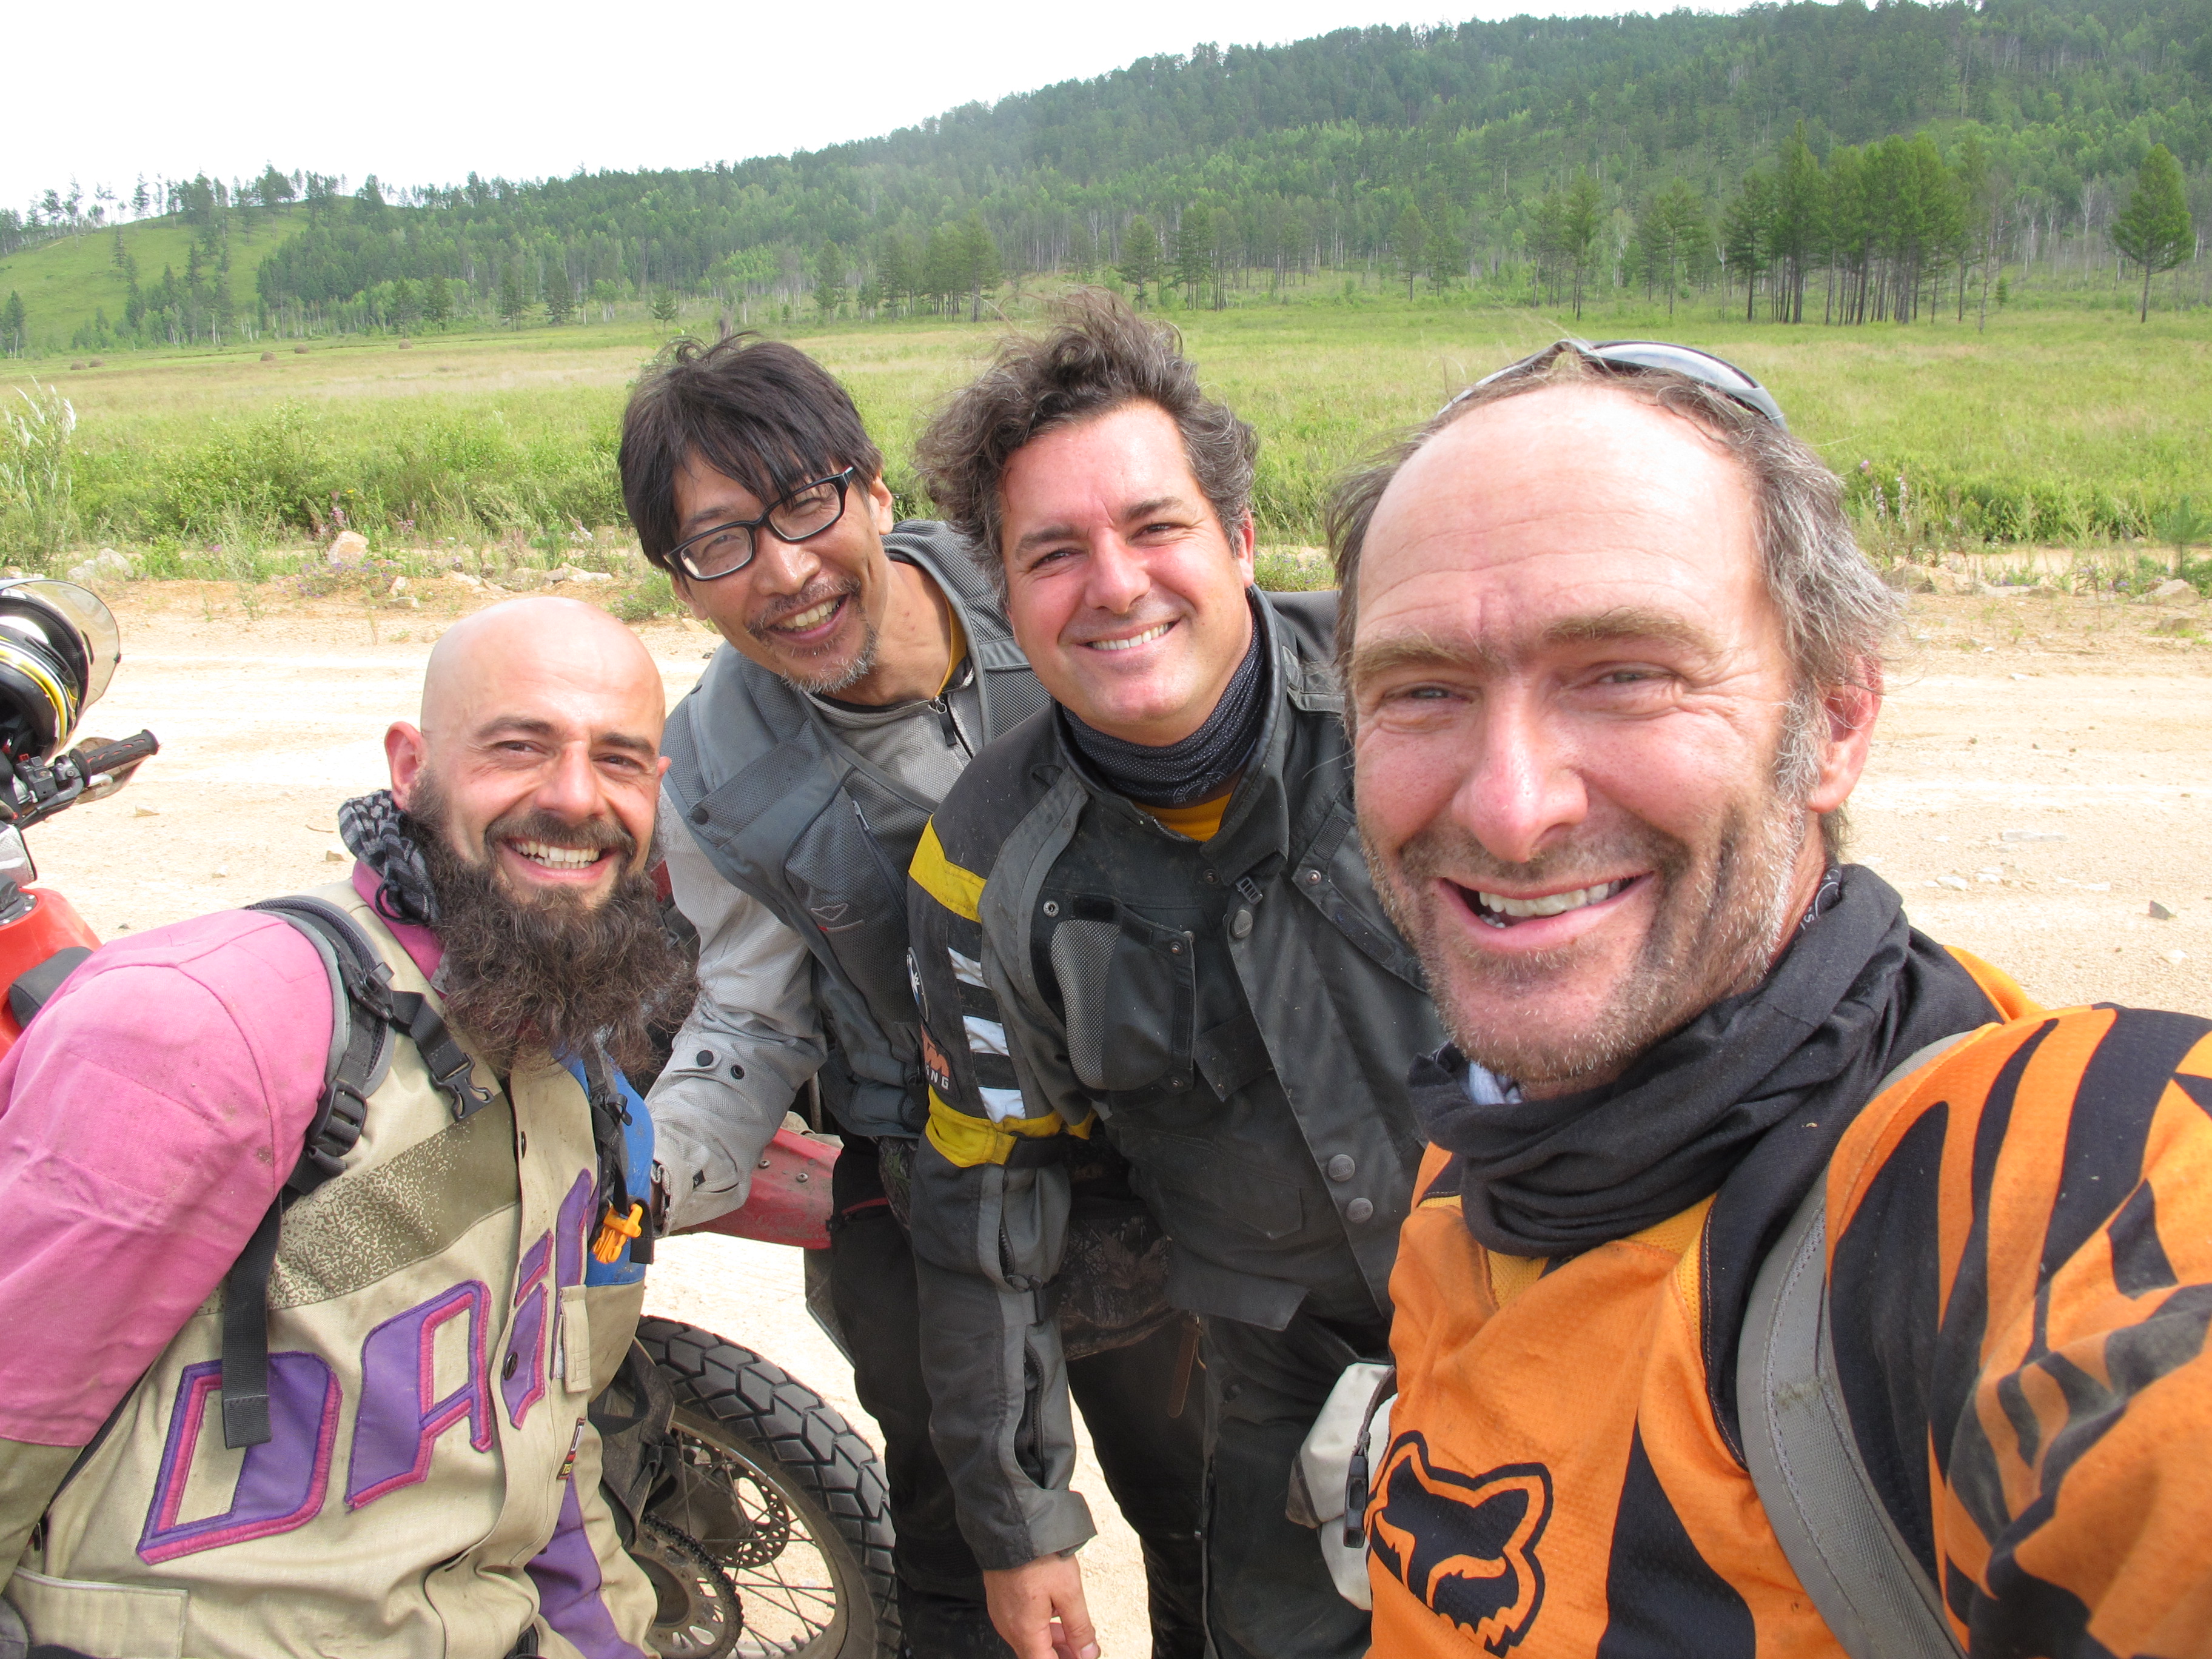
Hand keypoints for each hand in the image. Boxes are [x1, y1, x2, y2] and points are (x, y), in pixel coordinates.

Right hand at [983, 1554, 1098, 1658]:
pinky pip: (1019, 1624)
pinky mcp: (999, 1601)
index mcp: (1025, 1631)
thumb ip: (1080, 1628)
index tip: (1082, 1656)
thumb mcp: (1069, 1592)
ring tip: (1071, 1633)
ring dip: (1050, 1642)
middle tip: (1081, 1648)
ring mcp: (1001, 1614)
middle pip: (1035, 1654)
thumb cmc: (1037, 1555)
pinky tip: (1052, 1614)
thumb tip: (1088, 1653)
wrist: (1011, 1524)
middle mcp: (1008, 1627)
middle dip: (1059, 1655)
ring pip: (1027, 1640)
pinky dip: (1037, 1627)